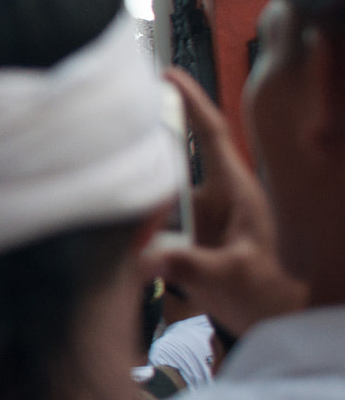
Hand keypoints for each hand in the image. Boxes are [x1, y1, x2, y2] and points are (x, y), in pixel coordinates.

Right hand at [146, 68, 306, 335]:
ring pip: (159, 204)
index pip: (212, 137)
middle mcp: (216, 200)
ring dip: (141, 217)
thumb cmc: (274, 293)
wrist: (285, 323)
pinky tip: (133, 262)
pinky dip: (143, 244)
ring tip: (122, 228)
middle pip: (170, 168)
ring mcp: (203, 222)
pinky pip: (157, 233)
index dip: (191, 103)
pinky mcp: (191, 244)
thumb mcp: (234, 278)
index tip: (166, 76)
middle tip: (113, 159)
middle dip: (144, 168)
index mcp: (236, 192)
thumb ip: (192, 268)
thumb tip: (148, 259)